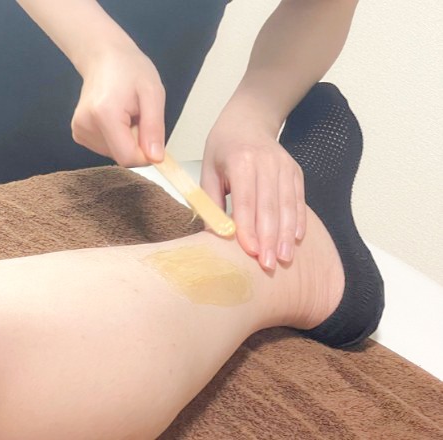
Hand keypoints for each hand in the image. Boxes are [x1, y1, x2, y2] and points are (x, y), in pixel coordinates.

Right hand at [71, 44, 165, 165]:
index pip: (127, 157)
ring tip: (126, 114)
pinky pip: (106, 148)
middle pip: (121, 156)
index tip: (151, 134)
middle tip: (137, 116)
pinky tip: (115, 118)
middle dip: (136, 143)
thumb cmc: (130, 69)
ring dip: (127, 139)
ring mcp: (79, 130)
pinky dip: (116, 138)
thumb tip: (155, 159)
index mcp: (104, 115)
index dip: (145, 154)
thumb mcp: (153, 93)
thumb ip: (154, 128)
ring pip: (114, 153)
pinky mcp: (78, 134)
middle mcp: (85, 126)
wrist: (103, 56)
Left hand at [201, 113, 305, 270]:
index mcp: (241, 161)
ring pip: (288, 206)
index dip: (249, 228)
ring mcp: (284, 167)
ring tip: (284, 258)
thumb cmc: (223, 147)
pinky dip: (298, 221)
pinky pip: (299, 200)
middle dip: (270, 239)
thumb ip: (210, 201)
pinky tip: (296, 239)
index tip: (250, 252)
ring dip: (287, 235)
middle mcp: (266, 163)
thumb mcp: (208, 169)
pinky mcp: (295, 172)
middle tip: (268, 265)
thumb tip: (213, 235)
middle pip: (270, 207)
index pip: (246, 200)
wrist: (249, 119)